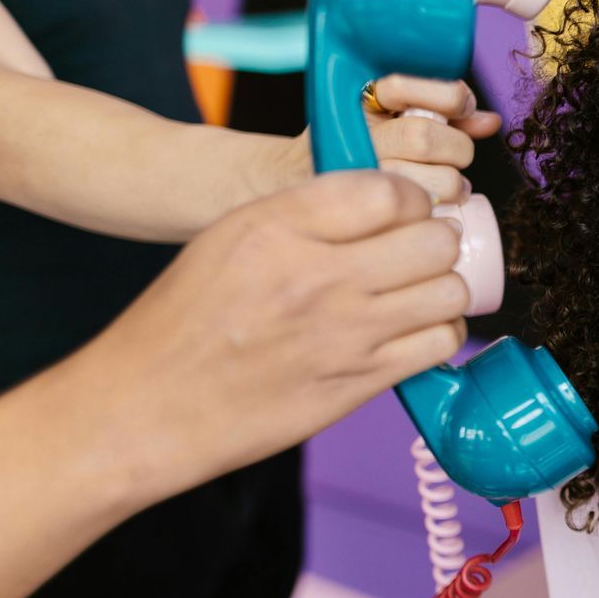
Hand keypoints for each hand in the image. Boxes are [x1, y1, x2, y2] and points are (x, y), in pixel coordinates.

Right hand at [89, 170, 469, 496]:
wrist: (149, 406)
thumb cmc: (186, 319)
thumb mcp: (229, 237)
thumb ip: (307, 213)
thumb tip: (384, 200)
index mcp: (279, 227)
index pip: (389, 191)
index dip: (411, 199)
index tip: (405, 212)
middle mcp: (319, 276)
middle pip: (434, 240)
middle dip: (437, 241)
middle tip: (421, 252)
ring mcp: (345, 333)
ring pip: (449, 292)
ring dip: (444, 288)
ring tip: (421, 292)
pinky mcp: (360, 382)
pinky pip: (441, 343)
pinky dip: (440, 333)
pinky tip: (416, 330)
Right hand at [269, 75, 500, 206]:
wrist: (291, 181)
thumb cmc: (359, 146)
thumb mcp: (397, 118)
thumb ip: (446, 114)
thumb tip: (491, 120)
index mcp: (364, 99)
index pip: (404, 85)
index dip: (447, 96)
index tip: (462, 105)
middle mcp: (357, 132)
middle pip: (423, 137)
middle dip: (456, 148)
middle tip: (457, 158)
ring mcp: (360, 172)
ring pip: (432, 180)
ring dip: (454, 185)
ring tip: (450, 187)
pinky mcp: (365, 207)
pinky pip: (421, 214)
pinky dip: (439, 211)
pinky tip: (434, 209)